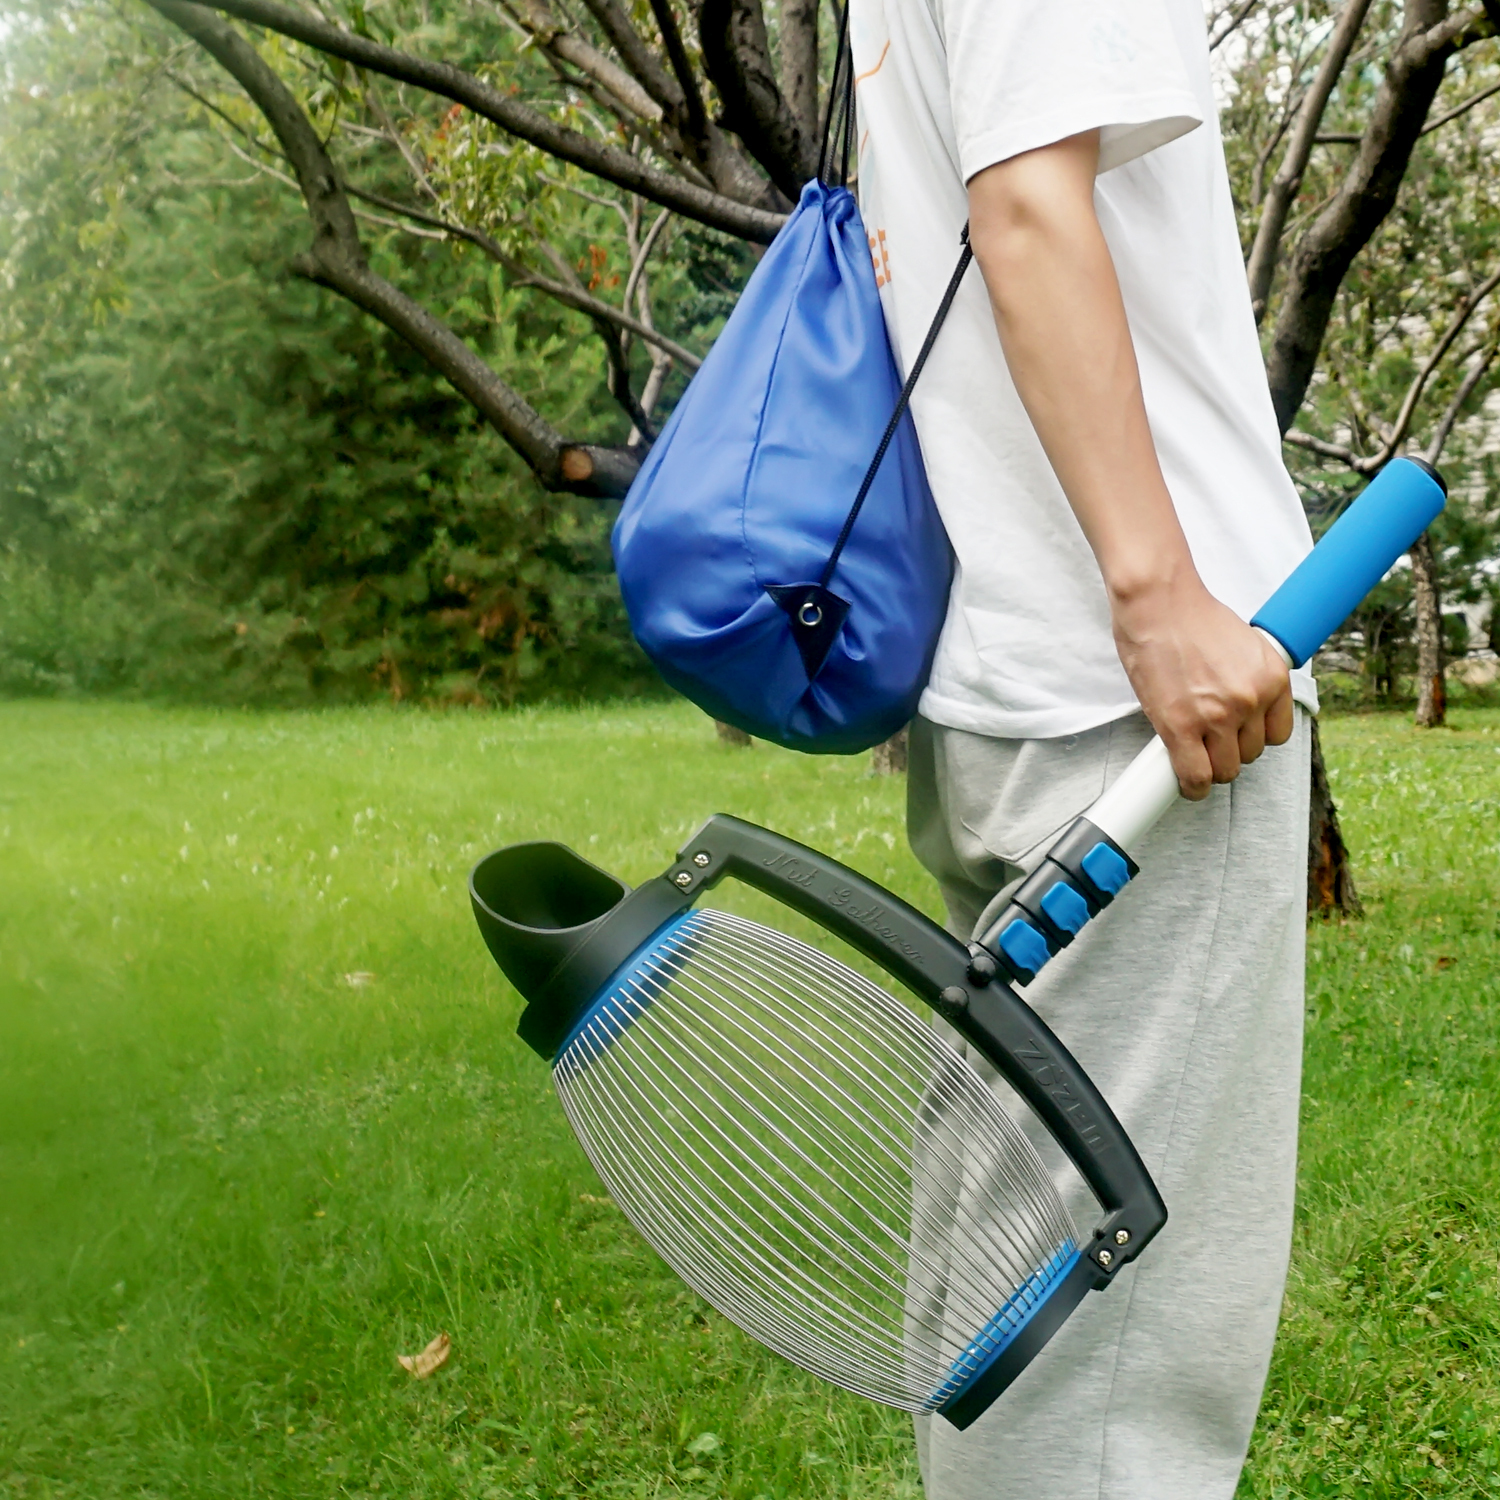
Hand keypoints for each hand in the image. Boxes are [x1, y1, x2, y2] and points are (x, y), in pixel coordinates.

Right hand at [1110, 564, 1293, 799]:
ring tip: (1193, 756)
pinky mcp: (1182, 727)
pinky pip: (1195, 775)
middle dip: (1229, 751)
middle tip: (1208, 741)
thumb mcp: (1241, 645)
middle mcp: (1252, 699)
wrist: (1158, 603)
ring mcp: (1218, 716)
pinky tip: (1187, 783)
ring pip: (1225, 769)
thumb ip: (1247, 679)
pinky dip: (1192, 786)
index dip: (1254, 738)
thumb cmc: (1190, 616)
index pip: (1278, 734)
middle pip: (1250, 754)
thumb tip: (1238, 709)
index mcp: (1272, 678)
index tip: (1238, 737)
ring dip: (1209, 767)